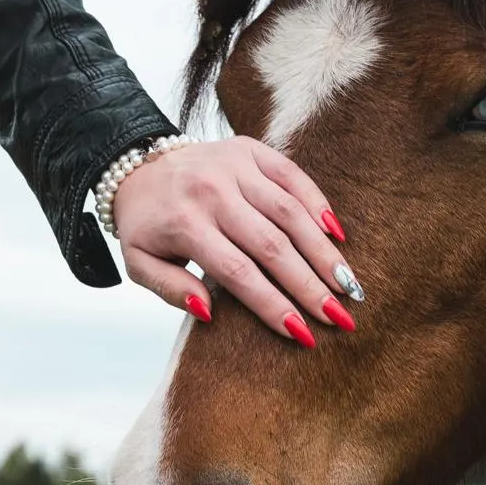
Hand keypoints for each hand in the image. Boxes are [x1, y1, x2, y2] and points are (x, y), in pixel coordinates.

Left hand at [111, 137, 357, 344]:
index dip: (272, 305)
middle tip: (339, 316)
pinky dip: (318, 204)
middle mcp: (213, 192)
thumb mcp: (139, 263)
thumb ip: (169, 289)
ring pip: (289, 212)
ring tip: (347, 284)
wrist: (138, 164)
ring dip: (322, 251)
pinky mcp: (250, 149)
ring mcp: (234, 166)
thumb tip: (209, 311)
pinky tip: (337, 235)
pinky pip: (292, 175)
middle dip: (309, 285)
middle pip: (271, 245)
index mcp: (185, 224)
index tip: (302, 334)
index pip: (238, 273)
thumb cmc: (148, 224)